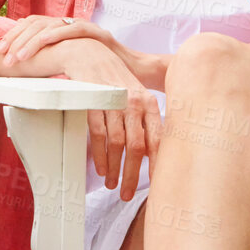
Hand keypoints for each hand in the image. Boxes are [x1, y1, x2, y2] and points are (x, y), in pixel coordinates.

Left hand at [0, 16, 166, 89]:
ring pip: (50, 24)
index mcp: (62, 32)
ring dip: (30, 40)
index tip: (1, 51)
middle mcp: (71, 25)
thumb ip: (53, 66)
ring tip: (18, 56)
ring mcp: (84, 27)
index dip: (14, 36)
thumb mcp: (71, 69)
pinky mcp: (97, 33)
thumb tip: (28, 78)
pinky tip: (42, 43)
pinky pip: (73, 29)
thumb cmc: (104, 75)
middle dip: (17, 39)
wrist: (136, 74)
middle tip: (5, 56)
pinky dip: (55, 35)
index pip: (32, 26)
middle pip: (36, 23)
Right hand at [42, 37, 161, 199]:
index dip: (158, 164)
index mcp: (148, 103)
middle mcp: (134, 102)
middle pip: (137, 146)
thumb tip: (152, 153)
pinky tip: (102, 169)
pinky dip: (100, 156)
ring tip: (113, 185)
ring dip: (115, 169)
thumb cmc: (115, 80)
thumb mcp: (136, 96)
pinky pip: (98, 135)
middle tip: (129, 194)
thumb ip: (146, 121)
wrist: (90, 55)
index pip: (158, 139)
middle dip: (133, 174)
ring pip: (117, 143)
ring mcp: (113, 102)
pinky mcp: (94, 102)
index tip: (159, 184)